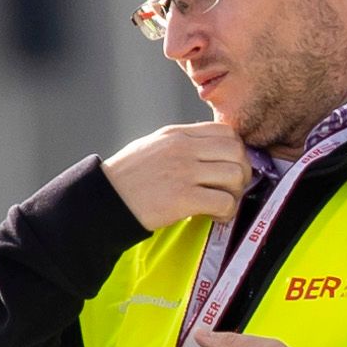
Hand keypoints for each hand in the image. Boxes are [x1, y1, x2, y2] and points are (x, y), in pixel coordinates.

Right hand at [105, 119, 252, 230]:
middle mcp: (183, 148)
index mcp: (177, 134)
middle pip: (237, 151)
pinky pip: (225, 201)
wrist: (104, 200)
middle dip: (242, 172)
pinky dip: (226, 212)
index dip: (236, 151)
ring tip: (220, 203)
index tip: (229, 167)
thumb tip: (212, 151)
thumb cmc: (128, 178)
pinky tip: (213, 216)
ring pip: (236, 175)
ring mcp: (184, 172)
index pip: (225, 131)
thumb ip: (183, 144)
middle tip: (230, 188)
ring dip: (235, 193)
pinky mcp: (184, 198)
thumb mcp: (153, 147)